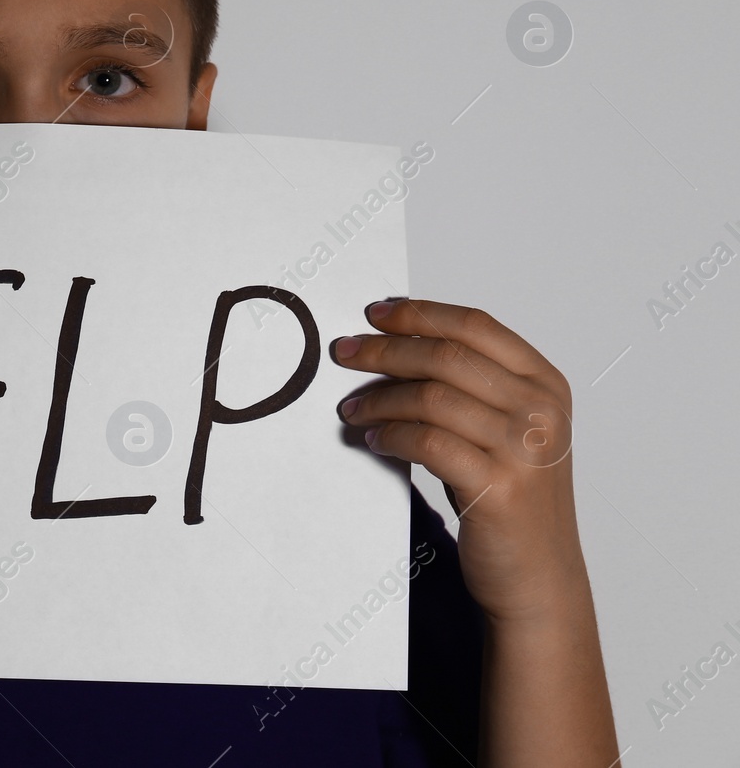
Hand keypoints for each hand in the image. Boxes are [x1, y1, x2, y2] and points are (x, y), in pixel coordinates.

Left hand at [330, 297, 587, 624]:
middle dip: (385, 350)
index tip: (374, 314)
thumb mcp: (505, 429)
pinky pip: (427, 443)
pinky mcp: (499, 487)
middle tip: (344, 353)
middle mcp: (541, 410)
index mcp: (546, 384)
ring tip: (351, 408)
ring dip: (379, 398)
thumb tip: (393, 344)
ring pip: (430, 398)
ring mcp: (525, 449)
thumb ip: (470, 386)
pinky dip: (391, 435)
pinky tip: (374, 439)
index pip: (474, 325)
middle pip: (445, 356)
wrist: (538, 577)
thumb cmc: (510, 497)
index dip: (419, 314)